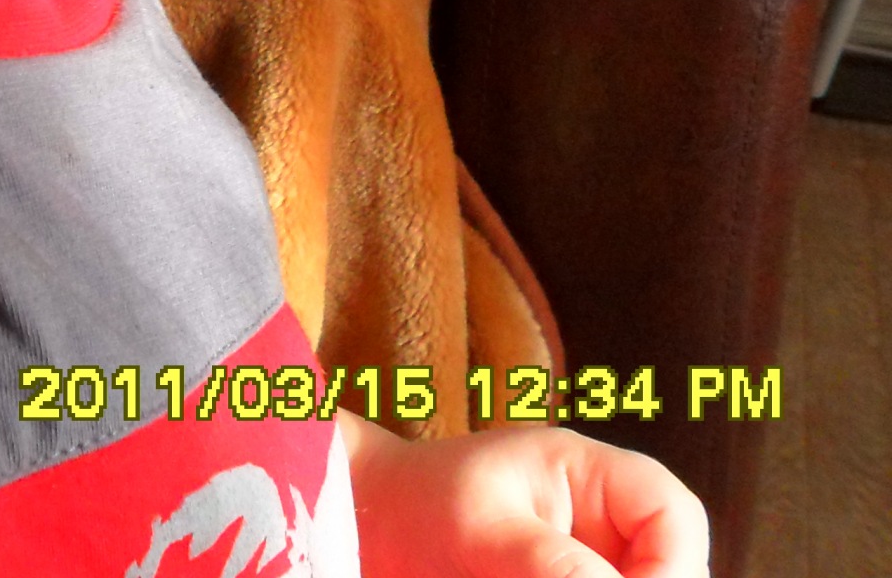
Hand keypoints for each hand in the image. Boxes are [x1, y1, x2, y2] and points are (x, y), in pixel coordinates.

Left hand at [339, 412, 710, 577]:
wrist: (365, 525)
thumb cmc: (414, 504)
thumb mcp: (480, 530)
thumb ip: (550, 564)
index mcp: (588, 473)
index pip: (674, 513)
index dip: (675, 564)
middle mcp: (602, 517)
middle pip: (669, 563)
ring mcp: (587, 555)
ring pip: (634, 577)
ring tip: (514, 576)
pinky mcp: (564, 577)